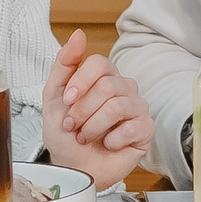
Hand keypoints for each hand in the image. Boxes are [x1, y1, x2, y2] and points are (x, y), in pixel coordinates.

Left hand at [41, 29, 153, 189]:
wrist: (72, 167)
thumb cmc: (65, 134)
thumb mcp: (54, 97)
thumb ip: (65, 64)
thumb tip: (78, 34)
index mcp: (105, 77)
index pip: (99, 62)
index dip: (80, 82)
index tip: (67, 101)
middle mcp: (124, 89)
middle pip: (108, 86)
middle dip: (83, 110)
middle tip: (74, 125)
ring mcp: (137, 108)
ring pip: (117, 106)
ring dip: (93, 127)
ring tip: (86, 136)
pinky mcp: (146, 130)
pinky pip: (131, 128)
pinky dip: (111, 141)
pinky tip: (107, 144)